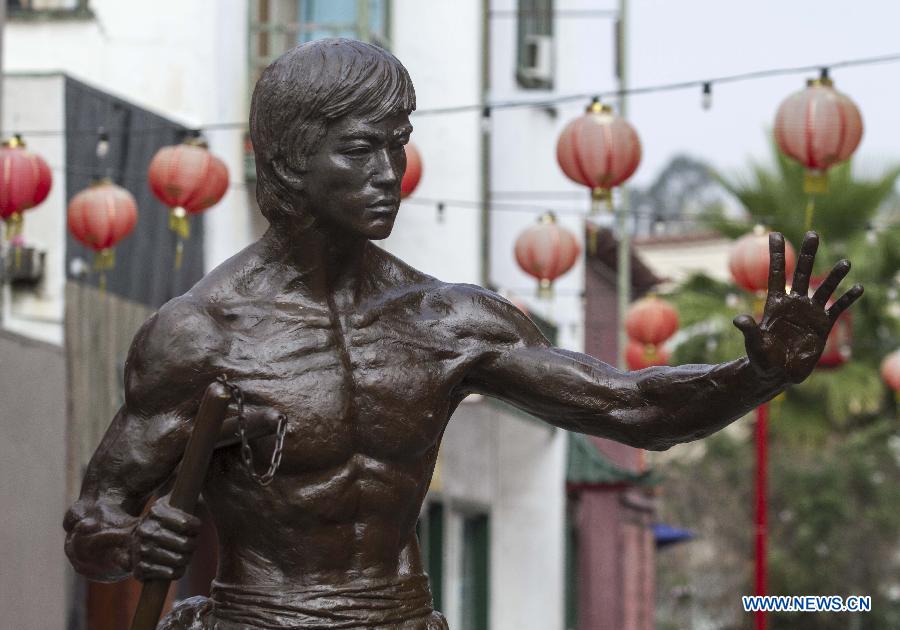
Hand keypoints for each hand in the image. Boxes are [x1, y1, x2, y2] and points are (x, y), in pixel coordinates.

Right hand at [130, 494, 200, 580]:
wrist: (133, 542)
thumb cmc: (164, 520)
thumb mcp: (172, 500)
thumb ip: (187, 488)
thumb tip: (200, 471)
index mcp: (155, 511)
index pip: (188, 524)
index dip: (196, 527)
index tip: (194, 527)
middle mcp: (146, 530)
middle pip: (187, 544)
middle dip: (193, 544)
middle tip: (190, 542)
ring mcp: (141, 551)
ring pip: (181, 560)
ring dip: (186, 558)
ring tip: (183, 553)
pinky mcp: (140, 570)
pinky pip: (172, 573)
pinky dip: (178, 571)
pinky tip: (176, 565)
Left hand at [733, 231, 862, 383]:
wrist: (777, 374)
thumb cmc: (761, 358)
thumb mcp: (754, 343)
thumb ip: (749, 330)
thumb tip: (738, 319)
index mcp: (775, 304)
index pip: (776, 273)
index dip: (776, 255)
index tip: (775, 234)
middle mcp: (794, 303)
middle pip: (802, 273)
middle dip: (807, 254)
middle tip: (812, 234)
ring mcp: (810, 313)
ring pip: (824, 289)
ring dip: (834, 276)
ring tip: (845, 262)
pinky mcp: (823, 326)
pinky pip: (837, 309)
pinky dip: (847, 298)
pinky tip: (858, 287)